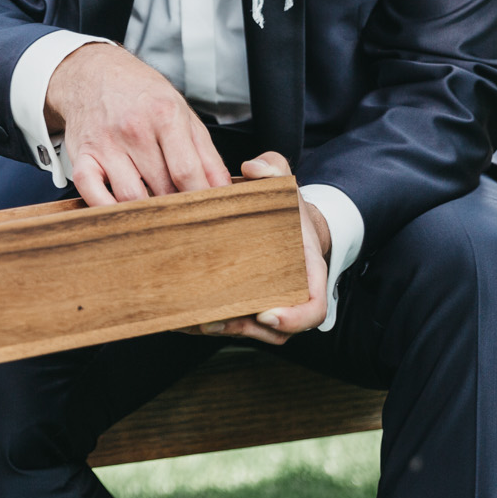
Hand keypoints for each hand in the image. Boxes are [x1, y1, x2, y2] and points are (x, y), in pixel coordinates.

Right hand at [46, 42, 230, 205]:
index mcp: (164, 115)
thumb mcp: (182, 112)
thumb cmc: (141, 94)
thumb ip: (205, 153)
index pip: (187, 172)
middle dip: (176, 205)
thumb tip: (222, 189)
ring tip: (156, 209)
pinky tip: (120, 209)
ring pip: (130, 197)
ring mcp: (105, 144)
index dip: (200, 198)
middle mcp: (133, 129)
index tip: (206, 210)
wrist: (93, 72)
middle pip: (162, 188)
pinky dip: (106, 208)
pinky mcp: (81, 155)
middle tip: (183, 211)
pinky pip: (91, 192)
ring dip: (146, 211)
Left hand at [186, 152, 330, 344]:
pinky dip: (210, 323)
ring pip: (251, 331)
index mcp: (309, 272)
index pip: (313, 308)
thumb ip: (273, 167)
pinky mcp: (248, 305)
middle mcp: (291, 294)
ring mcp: (270, 303)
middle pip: (274, 330)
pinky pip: (235, 323)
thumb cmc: (288, 208)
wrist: (288, 224)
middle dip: (243, 328)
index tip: (266, 314)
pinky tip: (183, 316)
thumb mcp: (284, 181)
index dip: (294, 319)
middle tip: (212, 321)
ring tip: (192, 320)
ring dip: (222, 329)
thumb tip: (253, 167)